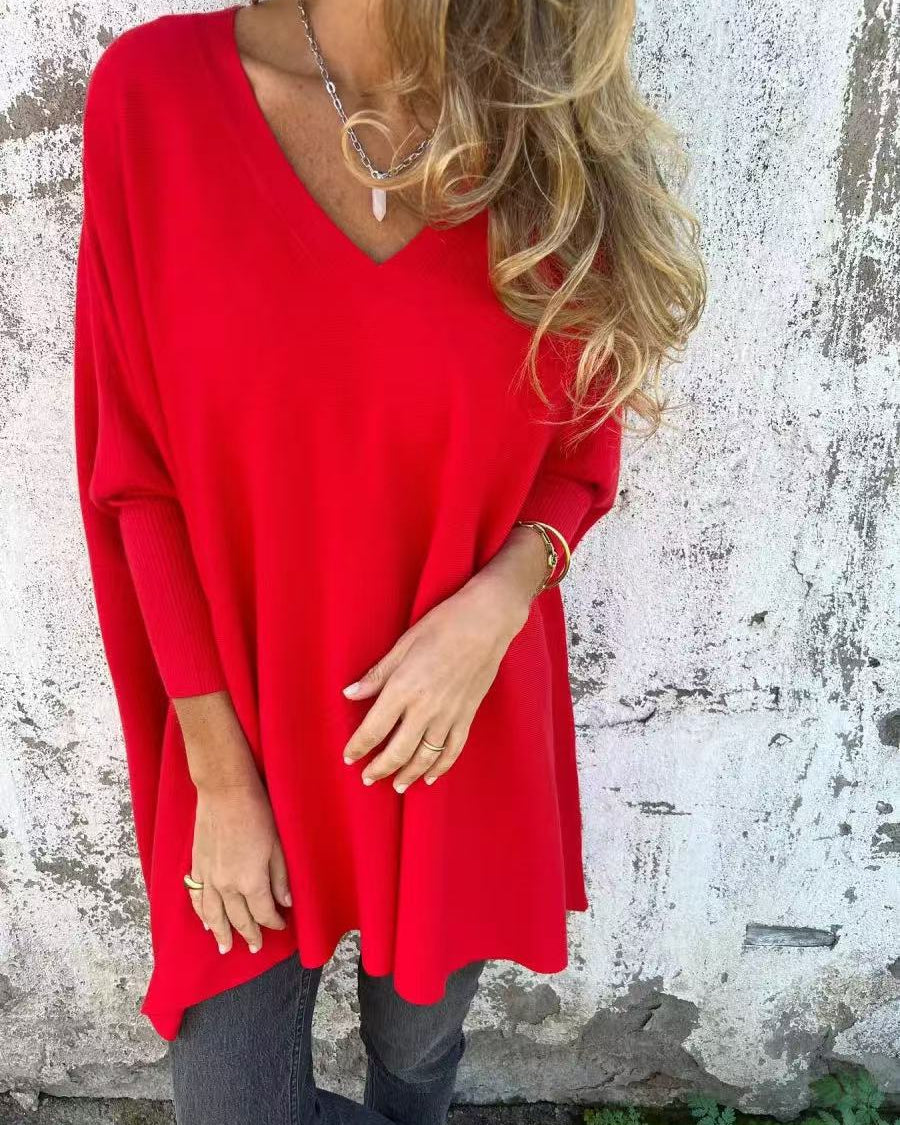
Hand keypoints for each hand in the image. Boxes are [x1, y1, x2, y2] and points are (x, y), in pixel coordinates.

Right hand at [172, 691, 291, 953]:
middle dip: (248, 934)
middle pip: (238, 919)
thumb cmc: (257, 813)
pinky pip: (197, 898)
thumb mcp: (278, 845)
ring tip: (225, 947)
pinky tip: (205, 922)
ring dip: (221, 933)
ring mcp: (208, 877)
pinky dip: (201, 913)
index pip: (264, 913)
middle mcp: (227, 886)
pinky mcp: (197, 866)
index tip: (281, 927)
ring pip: (214, 915)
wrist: (225, 791)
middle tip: (254, 948)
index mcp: (251, 881)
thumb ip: (280, 877)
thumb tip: (285, 903)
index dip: (273, 923)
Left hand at [341, 547, 537, 790]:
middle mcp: (425, 708)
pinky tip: (429, 777)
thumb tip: (350, 694)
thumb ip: (377, 675)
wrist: (487, 621)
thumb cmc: (443, 625)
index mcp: (404, 688)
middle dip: (379, 769)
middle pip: (397, 751)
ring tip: (395, 785)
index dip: (358, 747)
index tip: (348, 757)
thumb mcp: (403, 644)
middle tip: (367, 778)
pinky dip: (440, 767)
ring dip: (407, 774)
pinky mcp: (468, 715)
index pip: (373, 729)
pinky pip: (452, 750)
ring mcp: (450, 715)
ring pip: (425, 757)